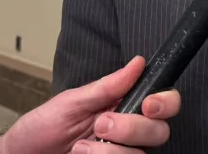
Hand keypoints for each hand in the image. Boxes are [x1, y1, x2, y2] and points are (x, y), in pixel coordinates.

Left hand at [0, 56, 180, 153]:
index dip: (165, 103)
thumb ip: (107, 86)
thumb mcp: (71, 102)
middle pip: (159, 131)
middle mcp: (130, 134)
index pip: (164, 103)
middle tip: (101, 124)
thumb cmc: (42, 128)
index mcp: (124, 107)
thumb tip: (138, 63)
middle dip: (131, 128)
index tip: (148, 104)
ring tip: (81, 148)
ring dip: (109, 151)